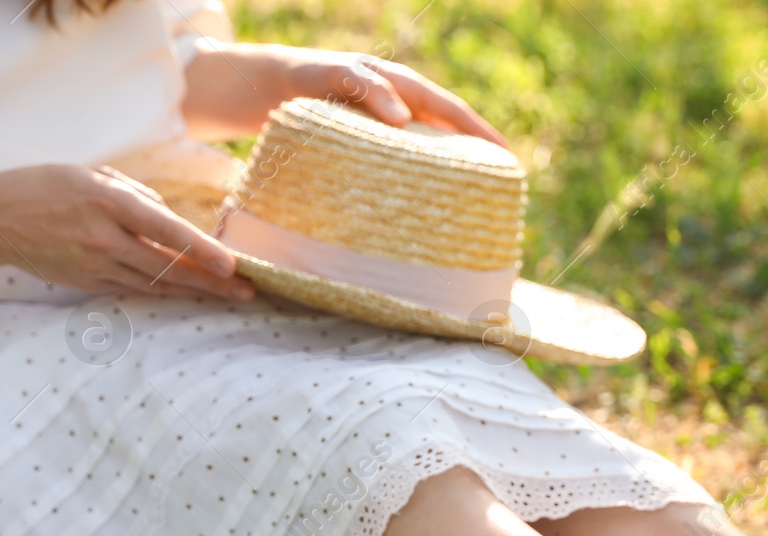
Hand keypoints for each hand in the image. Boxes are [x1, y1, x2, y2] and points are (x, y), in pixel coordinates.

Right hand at [0, 165, 254, 300]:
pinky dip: (163, 289)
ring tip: (229, 295)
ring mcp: (95, 264)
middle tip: (248, 292)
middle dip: (212, 282)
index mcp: (108, 201)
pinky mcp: (89, 282)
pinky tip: (189, 292)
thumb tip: (172, 218)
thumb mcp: (91, 175)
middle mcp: (103, 237)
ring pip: (156, 282)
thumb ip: (136, 194)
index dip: (201, 250)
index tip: (232, 265)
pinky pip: (135, 287)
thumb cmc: (45, 187)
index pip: (165, 229)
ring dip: (195, 290)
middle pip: (168, 266)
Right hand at [181, 43, 507, 148]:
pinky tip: (399, 117)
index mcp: (397, 107)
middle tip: (500, 153)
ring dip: (435, 111)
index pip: (446, 121)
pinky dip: (380, 97)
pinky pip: (356, 81)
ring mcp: (357, 75)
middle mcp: (386, 86)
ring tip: (464, 138)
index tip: (511, 167)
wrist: (256, 87)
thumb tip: (402, 231)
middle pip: (439, 103)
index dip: (478, 139)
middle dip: (472, 125)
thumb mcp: (349, 156)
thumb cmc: (310, 131)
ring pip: (405, 87)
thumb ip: (377, 176)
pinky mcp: (324, 72)